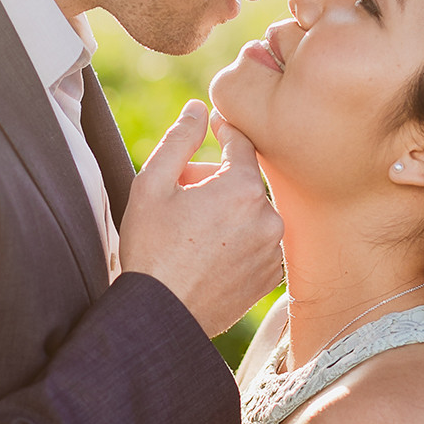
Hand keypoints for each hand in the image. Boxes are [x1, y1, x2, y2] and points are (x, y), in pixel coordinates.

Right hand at [119, 100, 283, 335]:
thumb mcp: (152, 185)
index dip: (225, 130)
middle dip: (216, 179)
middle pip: (244, 182)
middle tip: (181, 194)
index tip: (214, 124)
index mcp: (242, 190)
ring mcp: (273, 250)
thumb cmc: (150, 249)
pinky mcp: (271, 276)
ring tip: (190, 229)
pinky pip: (258, 242)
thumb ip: (180, 139)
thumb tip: (199, 108)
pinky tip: (207, 253)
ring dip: (227, 212)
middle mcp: (269, 217)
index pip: (242, 144)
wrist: (160, 315)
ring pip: (252, 213)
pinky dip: (238, 240)